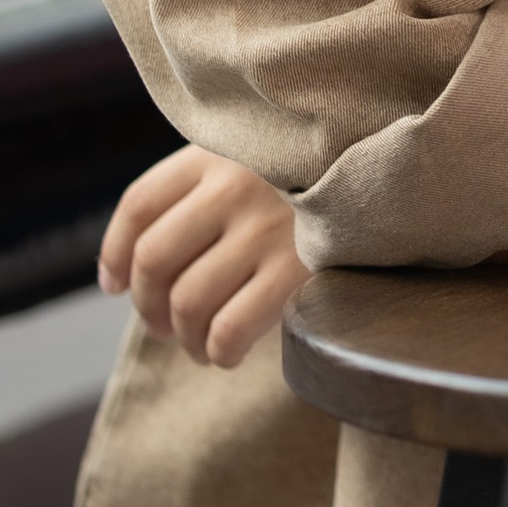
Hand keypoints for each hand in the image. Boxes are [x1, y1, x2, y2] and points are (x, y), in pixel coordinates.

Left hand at [99, 149, 308, 367]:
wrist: (394, 172)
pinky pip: (230, 328)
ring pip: (187, 301)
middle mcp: (234, 186)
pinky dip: (217, 350)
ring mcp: (266, 227)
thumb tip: (123, 275)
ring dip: (182, 337)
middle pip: (153, 260)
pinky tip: (225, 352)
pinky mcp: (298, 269)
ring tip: (196, 345)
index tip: (114, 286)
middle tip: (161, 325)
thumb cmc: (312, 180)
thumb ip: (199, 193)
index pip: (139, 206)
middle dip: (148, 306)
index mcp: (216, 154)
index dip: (113, 254)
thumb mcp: (251, 162)